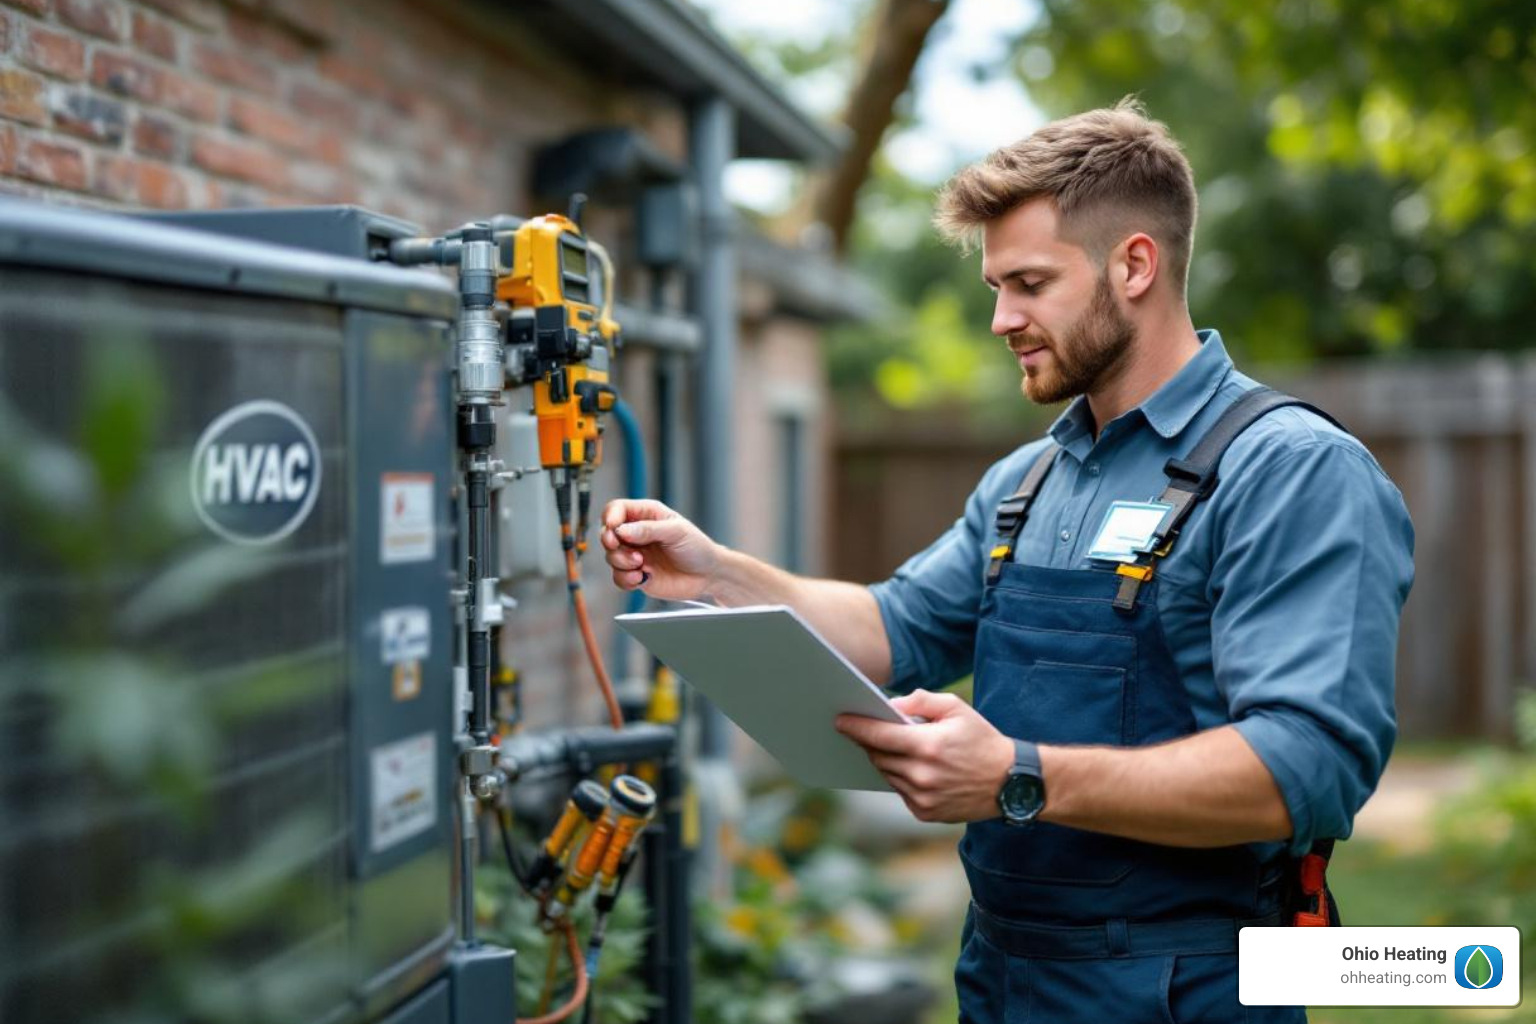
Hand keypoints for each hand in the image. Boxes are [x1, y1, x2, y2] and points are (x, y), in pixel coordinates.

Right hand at [600, 499, 720, 600]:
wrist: (708, 576)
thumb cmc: (697, 548)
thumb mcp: (676, 532)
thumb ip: (649, 529)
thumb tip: (622, 530)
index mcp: (646, 515)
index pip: (617, 509)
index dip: (610, 517)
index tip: (613, 528)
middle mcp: (637, 534)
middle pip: (607, 533)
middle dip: (610, 542)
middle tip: (620, 547)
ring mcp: (635, 555)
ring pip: (611, 557)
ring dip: (621, 562)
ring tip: (641, 564)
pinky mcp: (637, 575)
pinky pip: (618, 577)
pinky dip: (625, 579)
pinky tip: (640, 577)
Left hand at [834, 689, 1014, 822]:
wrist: (1011, 782)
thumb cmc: (982, 740)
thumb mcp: (956, 708)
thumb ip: (921, 700)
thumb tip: (890, 704)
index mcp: (928, 745)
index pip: (880, 735)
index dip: (856, 726)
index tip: (840, 720)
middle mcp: (922, 775)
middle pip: (878, 756)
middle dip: (870, 742)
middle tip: (863, 730)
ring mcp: (922, 798)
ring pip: (887, 774)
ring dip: (886, 760)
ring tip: (892, 747)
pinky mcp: (925, 813)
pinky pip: (900, 791)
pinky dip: (901, 778)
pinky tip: (913, 768)